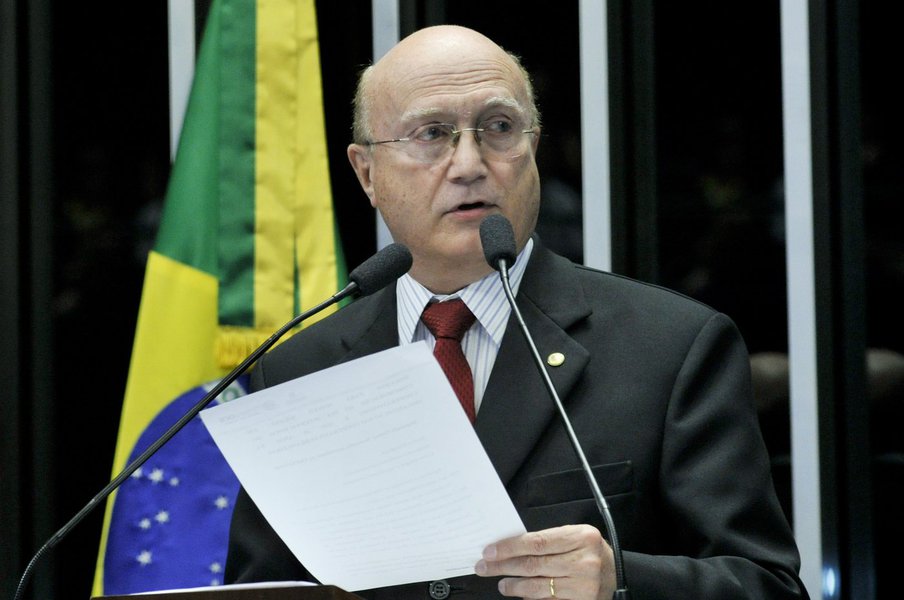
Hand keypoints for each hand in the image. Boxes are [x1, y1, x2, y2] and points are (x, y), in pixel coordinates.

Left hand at [474, 524, 615, 598]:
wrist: (615, 574)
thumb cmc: (588, 551)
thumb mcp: (574, 536)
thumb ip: (548, 540)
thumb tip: (511, 548)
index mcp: (581, 537)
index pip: (537, 542)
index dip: (510, 547)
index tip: (490, 551)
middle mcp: (584, 561)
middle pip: (534, 564)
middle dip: (504, 566)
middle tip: (485, 567)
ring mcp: (583, 584)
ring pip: (538, 586)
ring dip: (514, 585)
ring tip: (502, 583)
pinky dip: (531, 598)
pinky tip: (520, 594)